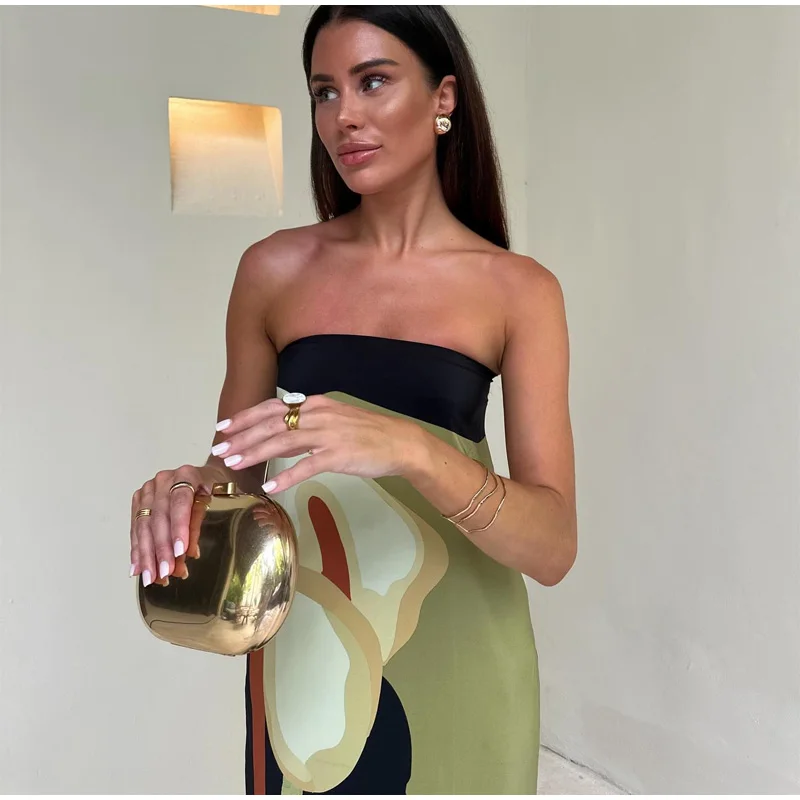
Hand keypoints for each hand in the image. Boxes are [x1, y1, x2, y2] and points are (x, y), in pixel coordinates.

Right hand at [129, 464, 220, 585]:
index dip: (179, 527)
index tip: (180, 551)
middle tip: (165, 572)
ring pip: (144, 525)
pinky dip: (137, 550)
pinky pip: (136, 528)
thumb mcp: (216, 502)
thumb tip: (187, 554)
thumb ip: (199, 525)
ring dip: (147, 555)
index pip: (180, 501)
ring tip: (151, 577)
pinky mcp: (139, 501)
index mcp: (186, 474)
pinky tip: (138, 568)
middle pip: (159, 516)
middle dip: (161, 548)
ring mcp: (149, 490)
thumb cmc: (214, 489)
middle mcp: (164, 479)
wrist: (206, 477)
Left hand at [212, 395, 425, 493]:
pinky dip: (286, 476)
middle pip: (271, 424)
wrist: (400, 442)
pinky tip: (270, 487)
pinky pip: (306, 466)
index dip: (245, 417)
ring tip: (233, 464)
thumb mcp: (334, 418)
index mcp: (315, 404)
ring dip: (254, 453)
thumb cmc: (368, 433)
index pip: (272, 407)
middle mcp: (318, 414)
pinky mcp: (338, 455)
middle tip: (218, 450)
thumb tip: (281, 430)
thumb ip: (308, 422)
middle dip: (241, 437)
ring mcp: (328, 434)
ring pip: (282, 442)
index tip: (223, 428)